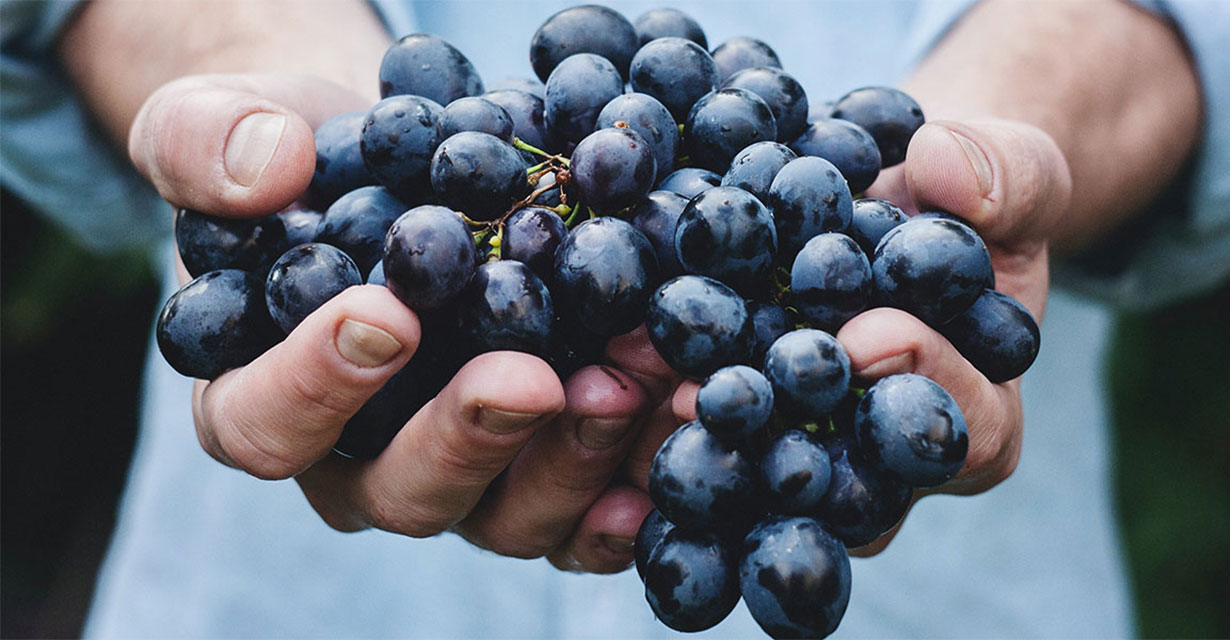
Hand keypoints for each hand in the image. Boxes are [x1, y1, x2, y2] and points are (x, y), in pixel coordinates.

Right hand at [130, 72, 663, 572]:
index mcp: (261, 399)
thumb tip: (266, 170)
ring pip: (508, 514)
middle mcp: (359, 463)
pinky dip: (636, 481)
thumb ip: (208, 143)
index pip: (265, 425)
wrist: (403, 170)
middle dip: (471, 436)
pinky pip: (586, 512)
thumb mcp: (225, 123)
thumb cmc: (303, 160)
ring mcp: (461, 476)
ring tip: (634, 379)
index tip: (385, 315)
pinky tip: (679, 430)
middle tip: (531, 378)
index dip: (316, 386)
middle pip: (403, 491)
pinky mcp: (540, 470)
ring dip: (575, 456)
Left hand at [652, 117, 1070, 555]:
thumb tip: (949, 172)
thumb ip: (1006, 176)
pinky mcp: (738, 436)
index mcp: (976, 419)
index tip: (869, 335)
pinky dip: (647, 416)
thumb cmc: (963, 201)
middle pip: (845, 483)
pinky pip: (698, 444)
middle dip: (782, 436)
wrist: (892, 207)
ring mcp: (806, 458)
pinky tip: (599, 381)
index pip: (966, 430)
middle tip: (716, 394)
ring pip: (757, 481)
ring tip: (639, 385)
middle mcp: (887, 467)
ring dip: (695, 439)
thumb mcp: (1011, 172)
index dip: (924, 383)